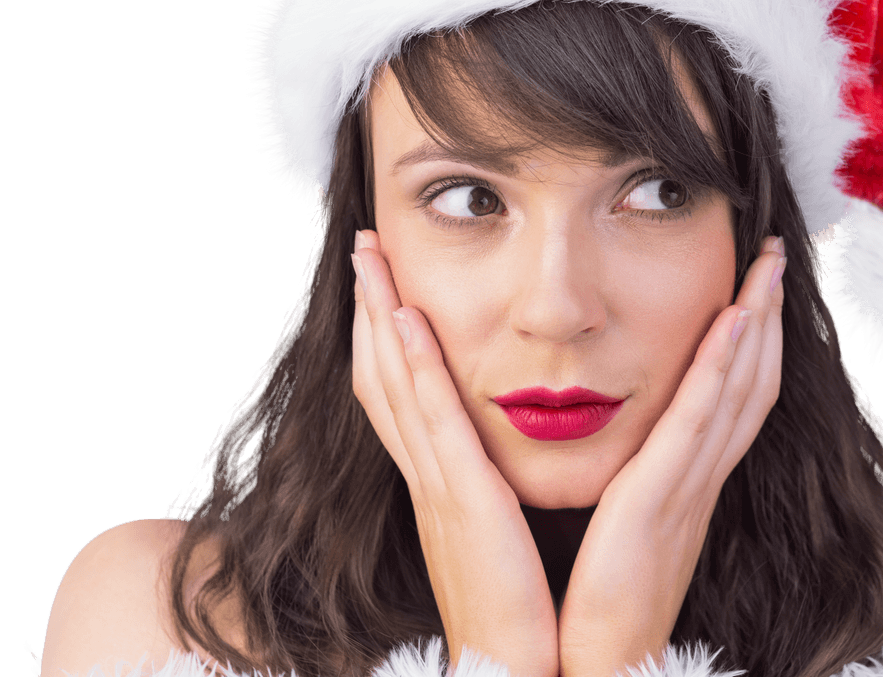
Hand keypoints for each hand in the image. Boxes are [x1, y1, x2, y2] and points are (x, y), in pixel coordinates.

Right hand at [350, 230, 559, 676]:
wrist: (519, 669)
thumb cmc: (521, 605)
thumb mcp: (499, 533)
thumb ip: (490, 487)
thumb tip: (492, 452)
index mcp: (438, 482)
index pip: (397, 393)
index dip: (381, 334)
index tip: (379, 281)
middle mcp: (426, 476)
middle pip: (383, 376)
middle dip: (368, 308)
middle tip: (361, 247)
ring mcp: (437, 486)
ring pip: (395, 385)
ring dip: (380, 317)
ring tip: (370, 258)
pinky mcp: (462, 500)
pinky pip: (432, 421)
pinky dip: (415, 366)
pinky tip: (408, 319)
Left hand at [557, 237, 785, 676]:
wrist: (594, 664)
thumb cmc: (601, 599)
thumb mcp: (627, 524)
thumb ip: (638, 480)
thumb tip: (636, 445)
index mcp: (691, 481)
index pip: (736, 397)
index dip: (756, 340)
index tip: (757, 285)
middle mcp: (702, 478)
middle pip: (751, 382)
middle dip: (769, 316)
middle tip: (779, 254)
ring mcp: (689, 486)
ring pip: (738, 389)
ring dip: (757, 323)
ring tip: (768, 265)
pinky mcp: (661, 499)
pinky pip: (700, 422)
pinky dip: (722, 369)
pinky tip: (733, 320)